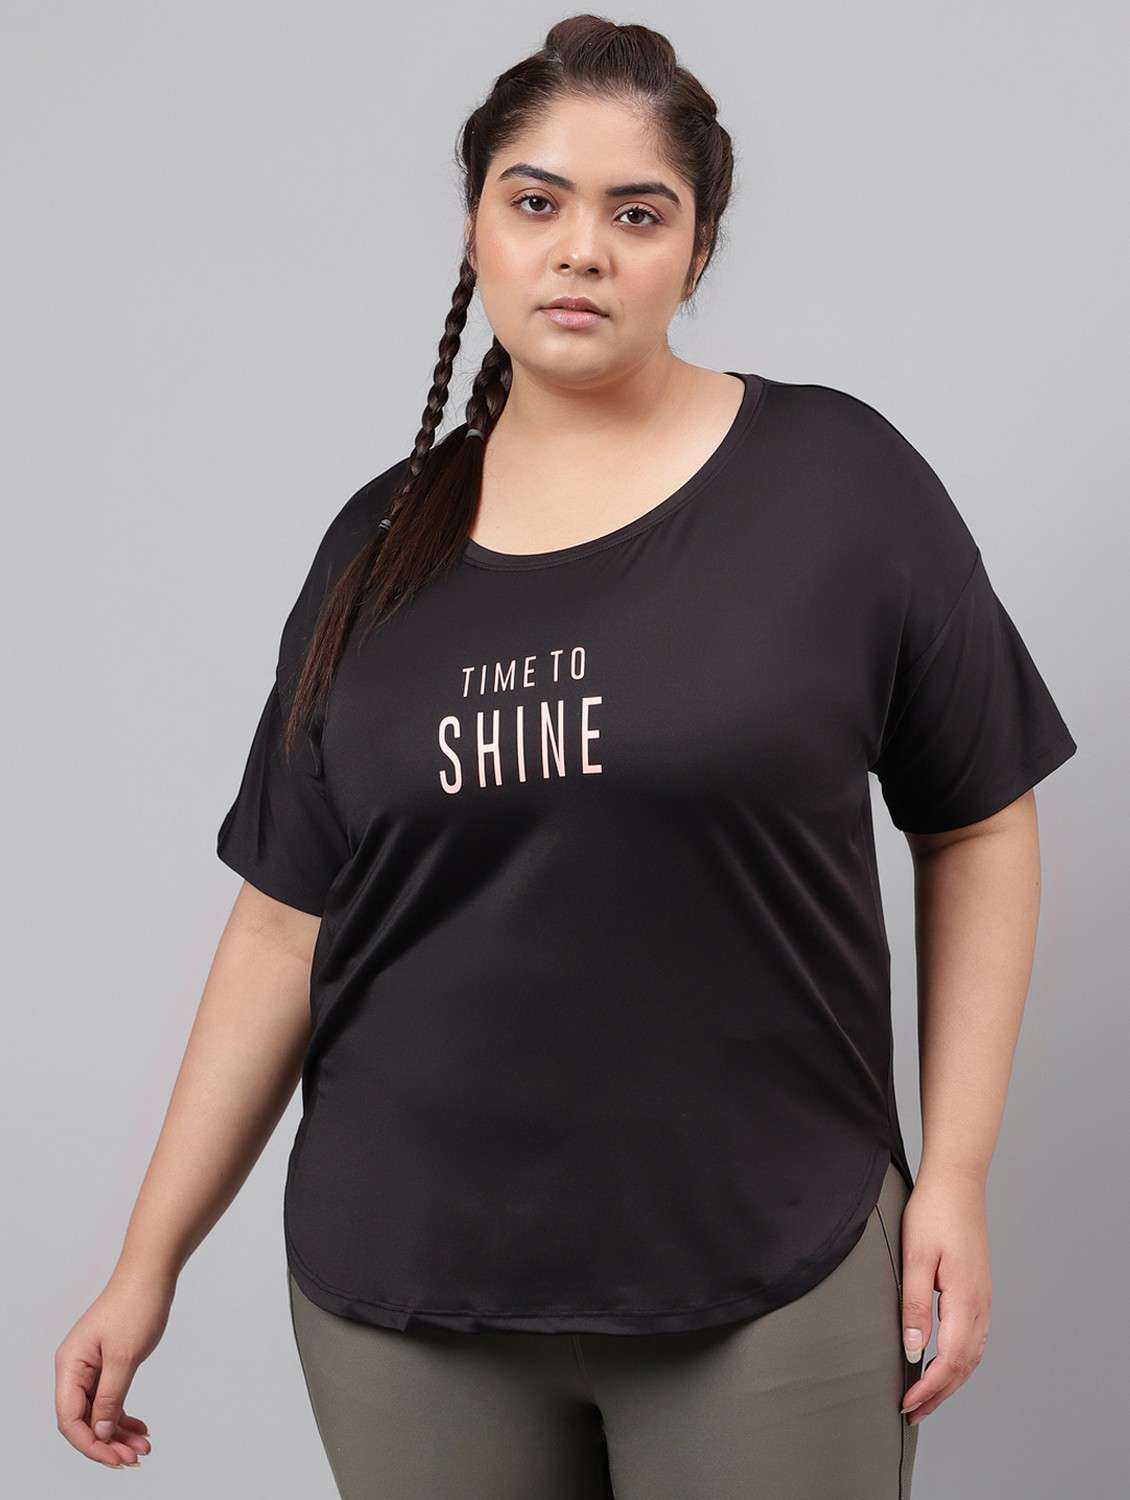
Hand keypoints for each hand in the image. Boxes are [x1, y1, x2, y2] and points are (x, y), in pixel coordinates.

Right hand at [54, 1263, 175, 1467]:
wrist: (152, 1273)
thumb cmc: (136, 1305)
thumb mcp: (124, 1357)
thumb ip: (110, 1397)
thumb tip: (98, 1433)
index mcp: (70, 1366)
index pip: (70, 1418)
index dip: (90, 1444)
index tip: (116, 1458)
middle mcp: (76, 1369)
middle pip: (83, 1420)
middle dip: (107, 1442)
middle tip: (134, 1458)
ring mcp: (92, 1367)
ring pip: (99, 1412)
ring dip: (118, 1433)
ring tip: (143, 1448)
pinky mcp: (108, 1363)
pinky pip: (111, 1399)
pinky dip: (123, 1415)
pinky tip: (141, 1429)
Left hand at [899, 1168, 991, 1425]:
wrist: (957, 1181)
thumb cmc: (932, 1213)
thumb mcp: (916, 1257)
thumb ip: (915, 1304)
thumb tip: (913, 1350)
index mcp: (965, 1300)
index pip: (950, 1360)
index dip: (929, 1388)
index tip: (906, 1404)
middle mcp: (981, 1305)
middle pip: (964, 1366)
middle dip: (939, 1394)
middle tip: (912, 1414)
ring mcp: (983, 1298)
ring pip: (972, 1355)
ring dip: (950, 1380)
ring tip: (925, 1396)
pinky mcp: (979, 1290)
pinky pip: (974, 1338)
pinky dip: (960, 1361)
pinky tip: (944, 1363)